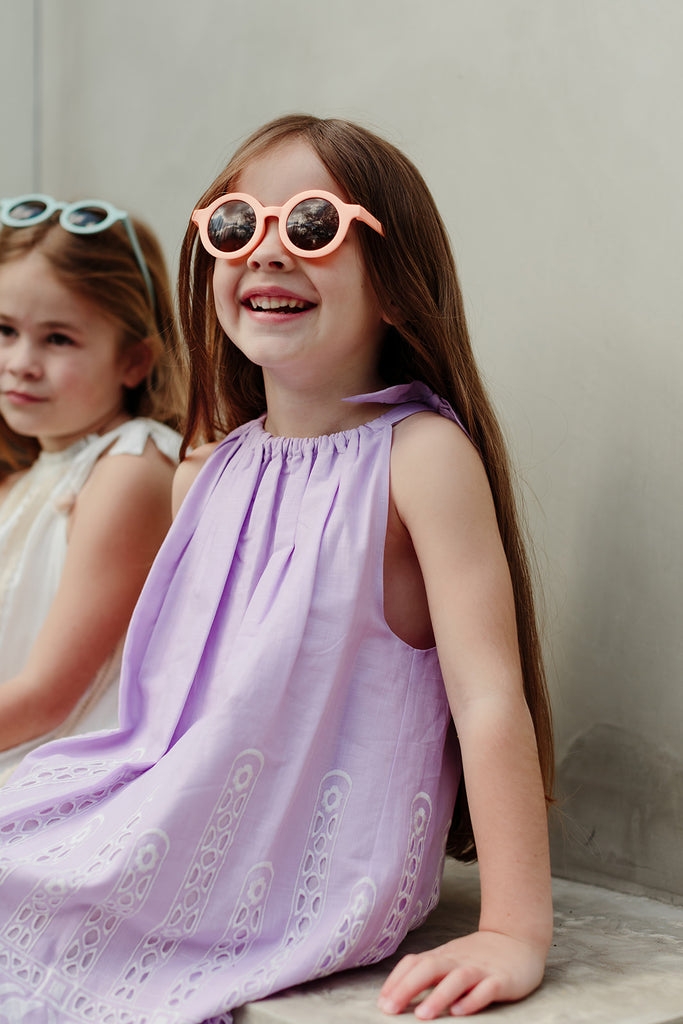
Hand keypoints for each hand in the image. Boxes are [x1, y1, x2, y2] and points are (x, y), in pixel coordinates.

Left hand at [377, 929, 546, 1017]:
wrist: (518, 939)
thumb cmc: (477, 956)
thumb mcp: (449, 959)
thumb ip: (428, 972)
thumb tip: (396, 993)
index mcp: (443, 956)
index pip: (414, 963)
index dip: (396, 981)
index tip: (382, 1002)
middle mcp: (458, 961)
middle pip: (429, 969)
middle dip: (407, 988)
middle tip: (390, 1009)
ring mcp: (480, 969)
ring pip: (457, 979)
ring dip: (438, 996)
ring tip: (422, 1015)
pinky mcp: (502, 980)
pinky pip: (486, 989)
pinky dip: (472, 1000)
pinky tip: (460, 1012)